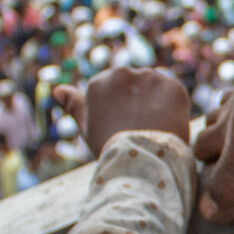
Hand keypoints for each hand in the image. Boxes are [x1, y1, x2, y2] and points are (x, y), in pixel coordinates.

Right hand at [55, 69, 191, 151]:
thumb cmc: (110, 147)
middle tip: (142, 128)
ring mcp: (149, 77)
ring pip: (156, 88)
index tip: (126, 127)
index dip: (124, 111)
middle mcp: (123, 73)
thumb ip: (74, 105)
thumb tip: (58, 89)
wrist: (140, 159)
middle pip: (137, 85)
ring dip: (158, 102)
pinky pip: (174, 93)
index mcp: (100, 82)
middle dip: (141, 102)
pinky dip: (174, 107)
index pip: (118, 91)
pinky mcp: (172, 86)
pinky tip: (169, 123)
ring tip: (155, 127)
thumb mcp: (86, 127)